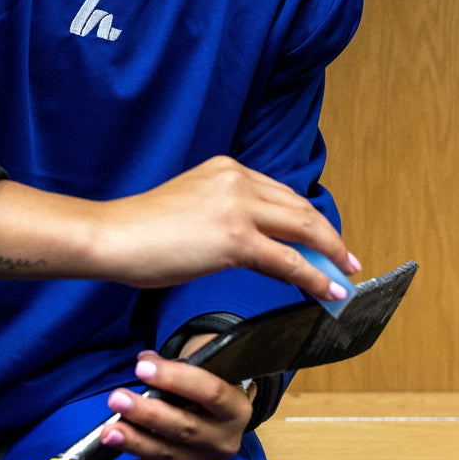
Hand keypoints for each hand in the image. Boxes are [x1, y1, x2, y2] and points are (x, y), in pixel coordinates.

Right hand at [0, 156, 359, 304]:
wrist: (111, 237)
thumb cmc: (139, 231)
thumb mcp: (190, 210)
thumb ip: (223, 215)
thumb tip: (252, 246)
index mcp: (225, 169)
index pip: (280, 194)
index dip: (307, 220)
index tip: (322, 240)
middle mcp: (236, 178)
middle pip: (300, 208)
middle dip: (328, 237)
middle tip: (346, 262)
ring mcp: (238, 205)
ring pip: (302, 229)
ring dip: (330, 255)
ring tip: (345, 277)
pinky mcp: (235, 237)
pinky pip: (289, 260)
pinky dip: (314, 277)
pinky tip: (328, 290)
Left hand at [85, 349, 255, 459]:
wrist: (220, 421)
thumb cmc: (204, 390)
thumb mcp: (201, 373)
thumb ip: (175, 368)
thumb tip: (145, 363)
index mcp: (235, 408)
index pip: (209, 392)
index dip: (175, 379)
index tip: (141, 368)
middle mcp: (224, 441)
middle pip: (184, 428)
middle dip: (146, 414)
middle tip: (116, 400)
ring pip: (165, 455)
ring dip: (133, 443)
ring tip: (107, 433)